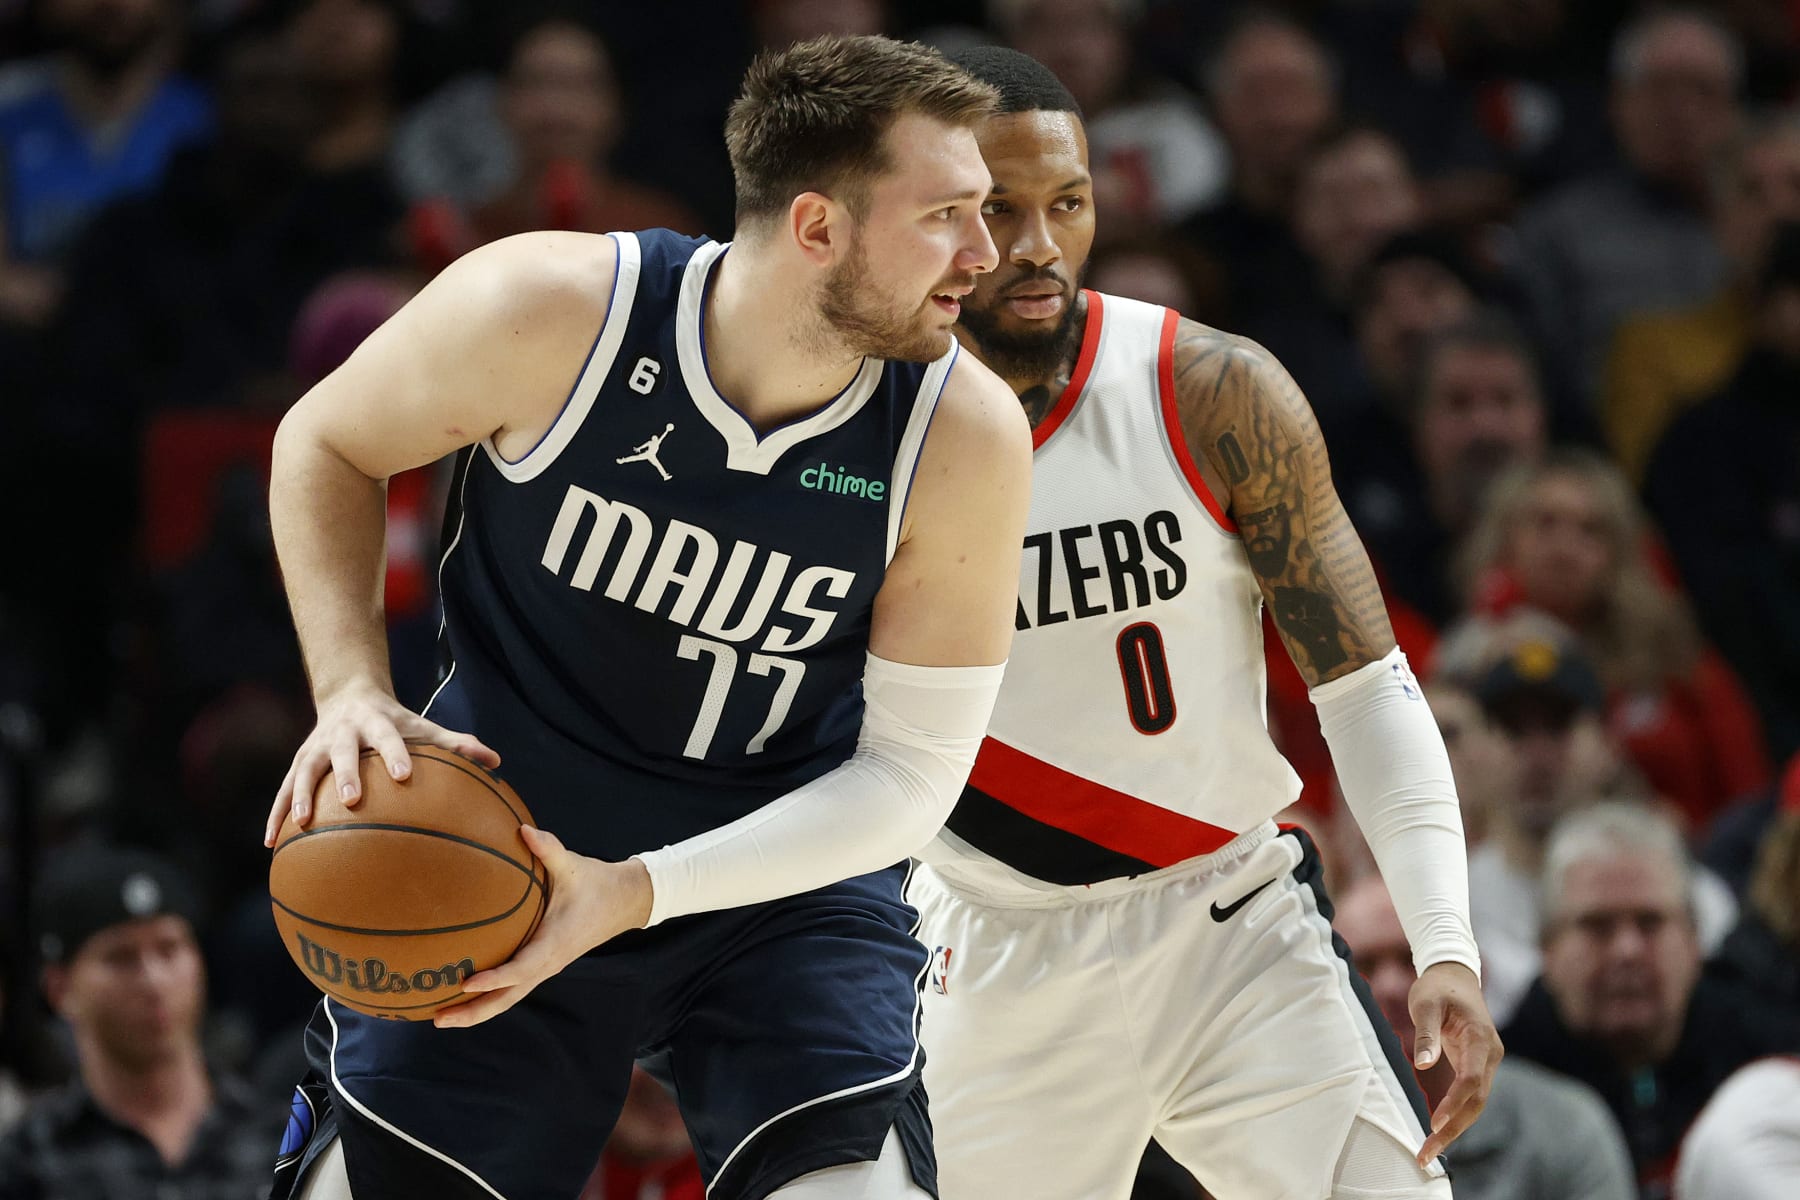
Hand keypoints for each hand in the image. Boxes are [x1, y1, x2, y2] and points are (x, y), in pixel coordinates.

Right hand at [265, 682, 500, 845]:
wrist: (350, 696)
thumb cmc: (396, 722)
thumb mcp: (423, 727)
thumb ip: (456, 743)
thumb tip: (496, 761)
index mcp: (377, 723)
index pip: (389, 737)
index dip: (395, 754)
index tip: (404, 775)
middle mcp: (343, 733)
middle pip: (343, 752)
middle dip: (347, 774)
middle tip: (353, 799)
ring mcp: (316, 747)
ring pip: (305, 771)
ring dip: (300, 795)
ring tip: (300, 824)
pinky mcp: (299, 762)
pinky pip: (284, 789)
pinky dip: (277, 813)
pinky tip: (271, 843)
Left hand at [433, 827, 653, 1028]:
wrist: (624, 901)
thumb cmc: (596, 883)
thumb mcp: (573, 864)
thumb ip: (548, 848)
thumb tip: (522, 829)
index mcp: (554, 943)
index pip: (521, 969)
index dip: (494, 979)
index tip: (466, 982)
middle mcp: (548, 963)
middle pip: (508, 998)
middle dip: (474, 1012)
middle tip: (438, 1019)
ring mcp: (545, 967)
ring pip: (509, 999)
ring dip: (477, 1011)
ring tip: (441, 1017)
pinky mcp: (543, 964)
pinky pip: (513, 988)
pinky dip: (489, 996)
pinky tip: (464, 994)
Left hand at [1409, 962, 1501, 1164]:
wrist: (1454, 975)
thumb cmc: (1438, 987)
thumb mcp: (1426, 1003)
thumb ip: (1426, 1033)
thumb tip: (1423, 1065)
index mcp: (1481, 1039)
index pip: (1472, 1079)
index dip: (1454, 1104)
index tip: (1434, 1124)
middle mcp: (1491, 1055)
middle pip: (1476, 1101)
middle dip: (1453, 1129)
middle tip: (1426, 1153)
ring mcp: (1486, 1062)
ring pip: (1475, 1103)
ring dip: (1454, 1128)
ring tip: (1428, 1152)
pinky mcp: (1477, 1065)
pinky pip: (1469, 1096)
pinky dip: (1455, 1116)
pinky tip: (1438, 1133)